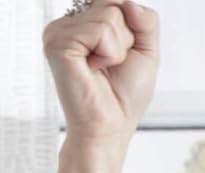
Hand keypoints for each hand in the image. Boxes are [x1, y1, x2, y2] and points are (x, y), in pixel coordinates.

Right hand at [43, 0, 158, 149]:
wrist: (109, 128)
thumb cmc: (124, 97)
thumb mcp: (146, 53)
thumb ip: (146, 21)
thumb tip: (129, 1)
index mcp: (85, 23)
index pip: (115, 1)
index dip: (130, 26)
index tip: (122, 53)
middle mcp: (69, 23)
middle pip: (114, 3)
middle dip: (126, 38)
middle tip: (112, 64)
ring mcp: (60, 31)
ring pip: (109, 15)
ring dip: (118, 49)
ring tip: (102, 68)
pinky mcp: (57, 42)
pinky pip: (100, 30)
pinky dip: (108, 53)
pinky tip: (93, 69)